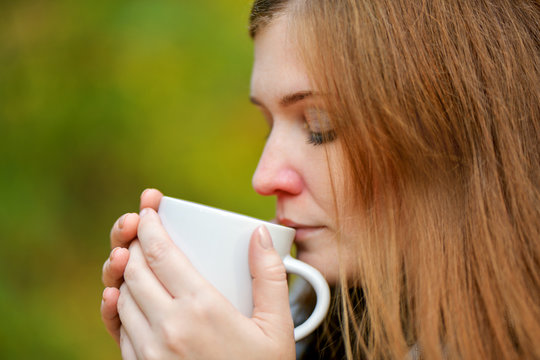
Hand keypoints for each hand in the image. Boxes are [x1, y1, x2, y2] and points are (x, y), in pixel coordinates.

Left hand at [117, 208, 294, 358]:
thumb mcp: (277, 327)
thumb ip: (270, 277)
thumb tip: (260, 235)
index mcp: (202, 309)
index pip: (161, 253)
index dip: (149, 225)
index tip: (148, 210)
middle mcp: (168, 328)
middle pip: (134, 270)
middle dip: (131, 241)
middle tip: (138, 226)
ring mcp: (150, 351)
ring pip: (121, 297)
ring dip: (123, 271)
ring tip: (132, 255)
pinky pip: (119, 328)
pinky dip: (117, 305)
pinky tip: (122, 296)